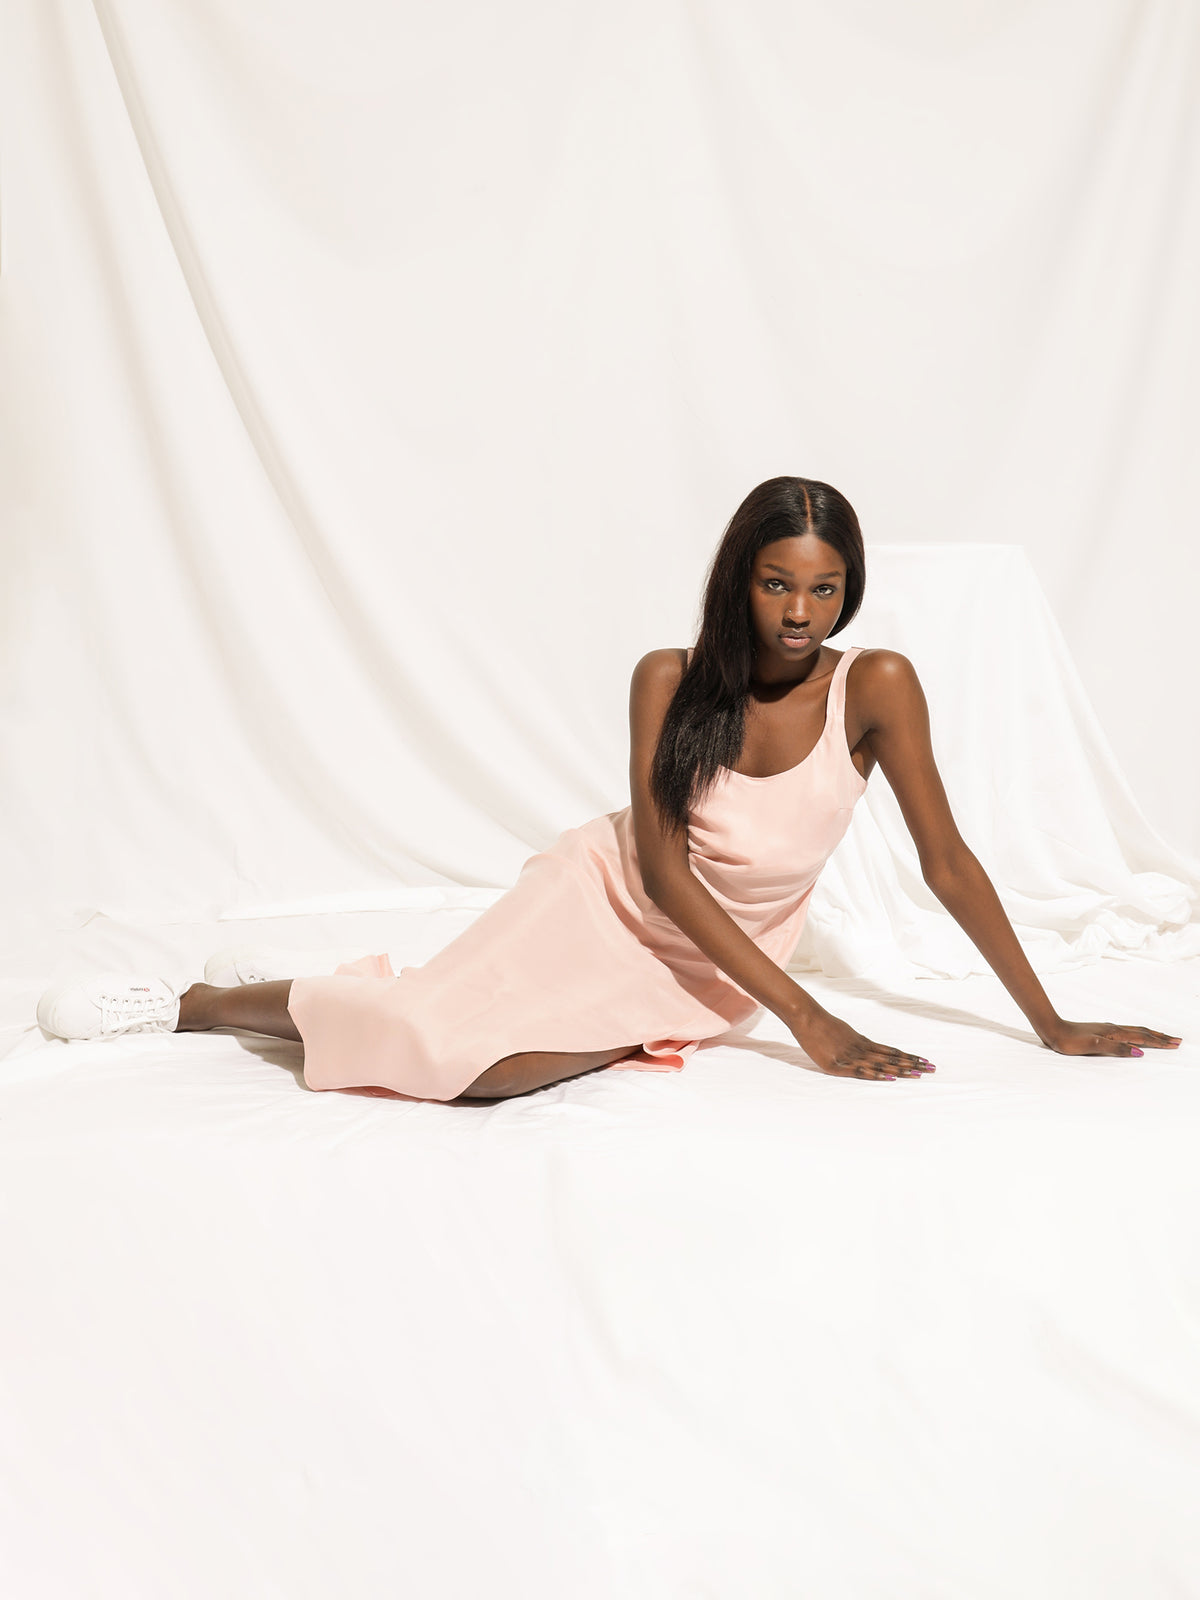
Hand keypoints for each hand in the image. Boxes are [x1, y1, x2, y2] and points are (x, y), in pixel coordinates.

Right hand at [792, 1007, 933, 1080]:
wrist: (806, 1017)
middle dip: (912, 1064)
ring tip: (917, 1074)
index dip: (908, 1057)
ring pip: (880, 1064)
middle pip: (891, 1058)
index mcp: (863, 1042)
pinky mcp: (837, 1064)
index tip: (925, 1061)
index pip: (891, 1051)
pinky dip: (875, 1074)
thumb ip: (855, 1041)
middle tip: (932, 1069)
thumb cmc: (822, 1025)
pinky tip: (887, 1077)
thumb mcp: (844, 1032)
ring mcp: (850, 1056)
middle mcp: (861, 1048)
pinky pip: (859, 1070)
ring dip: (899, 1070)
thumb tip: (867, 1048)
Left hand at [1043, 1020, 1181, 1056]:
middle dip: (1160, 1037)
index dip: (1159, 1042)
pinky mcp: (1100, 1031)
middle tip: (1177, 1041)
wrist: (1052, 1029)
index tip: (1176, 1044)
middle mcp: (1113, 1028)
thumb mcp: (1093, 1046)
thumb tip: (1139, 1052)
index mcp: (1114, 1032)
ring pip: (1134, 1030)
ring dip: (1150, 1034)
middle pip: (1142, 1031)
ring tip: (1161, 1037)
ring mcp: (1107, 1029)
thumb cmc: (1069, 1040)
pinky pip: (1125, 1032)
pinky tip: (1133, 1036)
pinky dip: (1137, 1034)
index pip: (1142, 1037)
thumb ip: (1116, 1049)